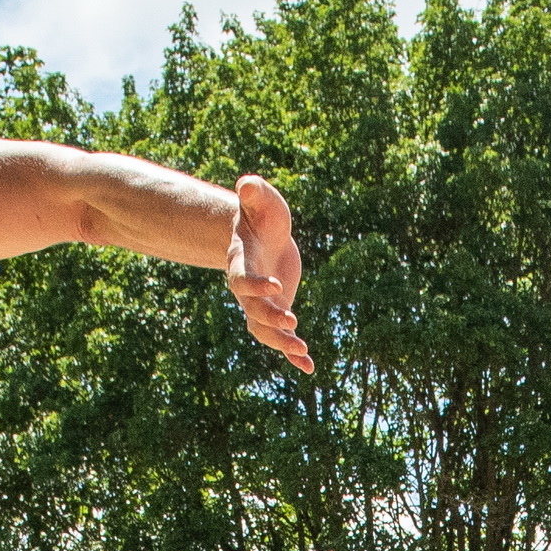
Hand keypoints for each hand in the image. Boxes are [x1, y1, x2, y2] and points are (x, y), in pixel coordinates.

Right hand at [226, 175, 311, 372]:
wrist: (265, 234)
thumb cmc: (261, 214)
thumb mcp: (260, 200)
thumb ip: (252, 193)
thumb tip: (246, 183)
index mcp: (241, 262)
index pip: (242, 280)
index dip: (256, 286)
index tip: (277, 288)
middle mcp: (248, 288)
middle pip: (252, 311)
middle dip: (270, 319)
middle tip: (292, 322)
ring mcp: (261, 302)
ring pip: (263, 331)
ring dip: (281, 343)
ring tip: (303, 351)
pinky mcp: (278, 311)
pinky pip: (281, 338)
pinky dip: (292, 354)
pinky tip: (309, 367)